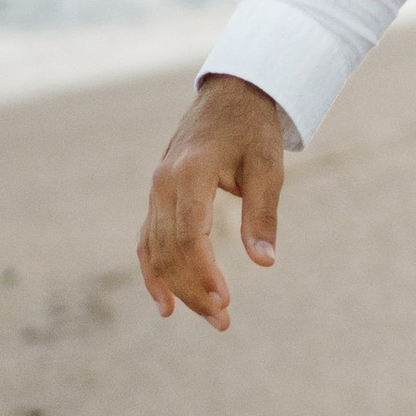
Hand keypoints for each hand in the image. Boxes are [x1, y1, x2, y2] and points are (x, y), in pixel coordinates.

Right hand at [138, 73, 285, 330]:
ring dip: (178, 288)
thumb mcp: (268, 167)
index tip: (225, 300)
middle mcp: (163, 183)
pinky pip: (147, 241)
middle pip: (170, 250)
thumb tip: (265, 263)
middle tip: (224, 322)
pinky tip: (166, 304)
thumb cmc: (253, 129)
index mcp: (190, 173)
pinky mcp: (158, 197)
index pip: (188, 234)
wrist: (231, 93)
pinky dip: (153, 273)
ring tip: (211, 318)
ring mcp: (156, 191)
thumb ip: (263, 214)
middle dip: (194, 290)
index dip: (203, 272)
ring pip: (156, 251)